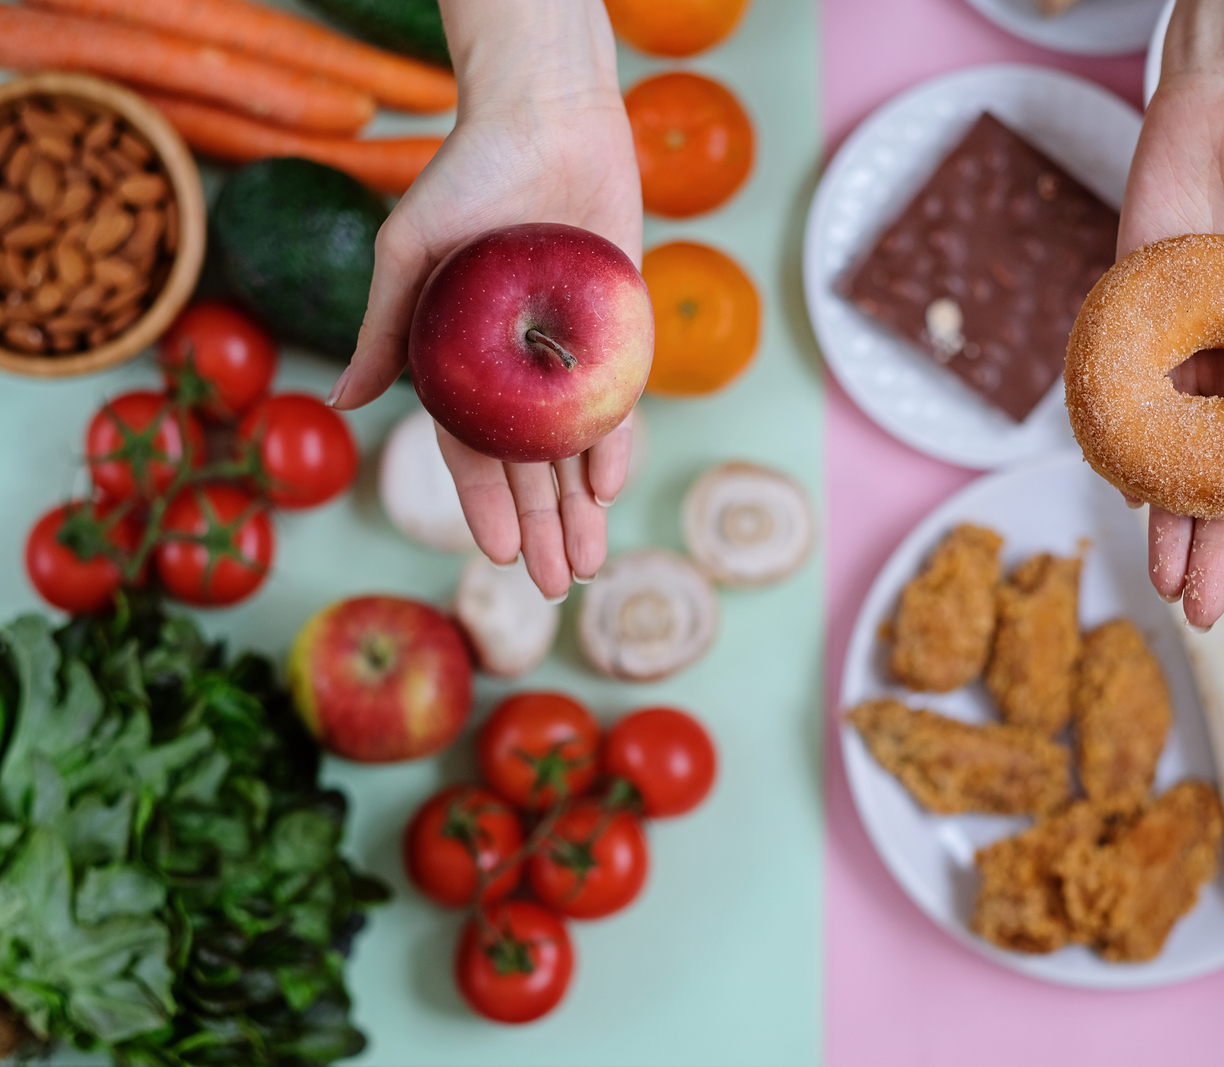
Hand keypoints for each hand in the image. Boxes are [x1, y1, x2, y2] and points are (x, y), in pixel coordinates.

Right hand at [328, 0, 640, 600]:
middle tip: (556, 588)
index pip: (473, 449)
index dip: (485, 503)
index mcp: (464, 360)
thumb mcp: (411, 253)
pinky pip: (618, 401)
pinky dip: (617, 442)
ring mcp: (568, 352)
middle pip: (531, 464)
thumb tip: (351, 400)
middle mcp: (517, 367)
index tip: (499, 556)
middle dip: (543, 528)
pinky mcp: (616, 330)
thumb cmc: (464, 176)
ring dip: (583, 509)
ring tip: (591, 565)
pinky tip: (614, 489)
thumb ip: (386, 329)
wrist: (546, 117)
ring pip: (577, 447)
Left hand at [1119, 0, 1223, 628]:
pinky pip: (1124, 401)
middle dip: (1212, 549)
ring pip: (1170, 458)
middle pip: (1219, 481)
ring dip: (1166, 523)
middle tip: (1200, 614)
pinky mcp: (1129, 326)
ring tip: (1165, 585)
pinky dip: (1123, 449)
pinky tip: (1127, 501)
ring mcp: (1179, 355)